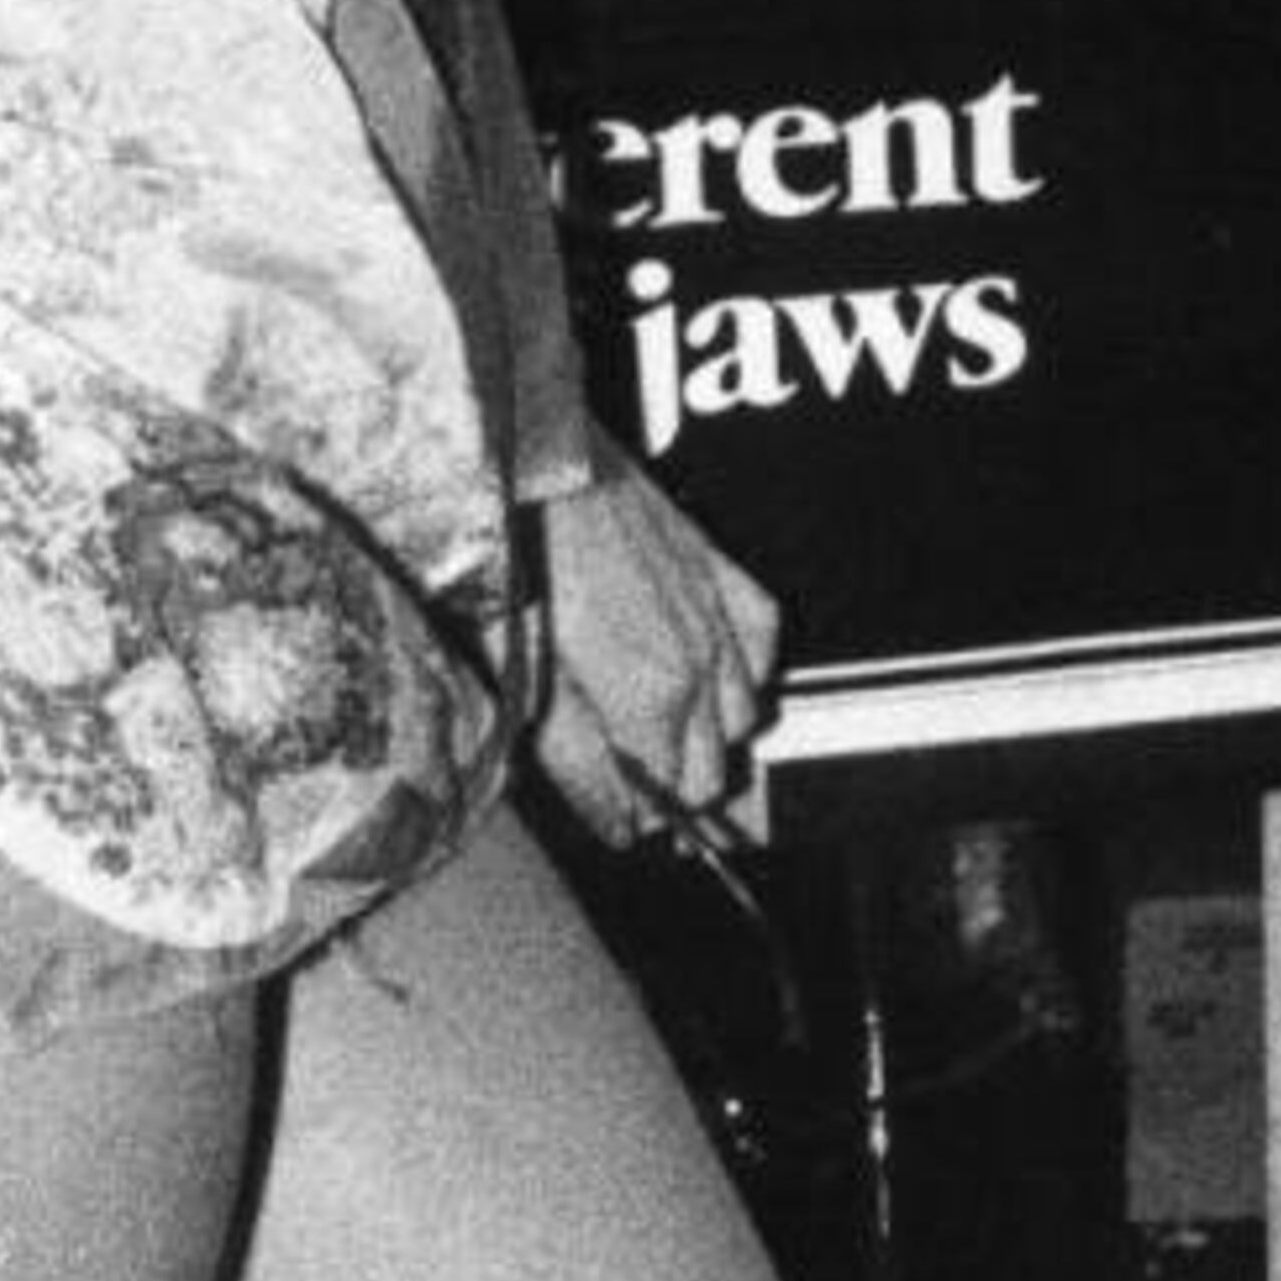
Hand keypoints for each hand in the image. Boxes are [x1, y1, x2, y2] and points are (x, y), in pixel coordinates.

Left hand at [528, 455, 782, 849]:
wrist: (538, 458)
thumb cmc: (517, 556)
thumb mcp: (523, 674)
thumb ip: (575, 757)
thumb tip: (615, 819)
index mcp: (648, 696)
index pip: (665, 803)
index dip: (635, 822)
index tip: (613, 821)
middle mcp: (699, 664)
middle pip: (710, 774)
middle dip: (671, 793)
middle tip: (625, 787)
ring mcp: (719, 619)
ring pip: (743, 723)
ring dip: (705, 741)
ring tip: (656, 736)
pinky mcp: (724, 575)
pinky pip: (762, 654)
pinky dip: (741, 678)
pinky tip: (702, 677)